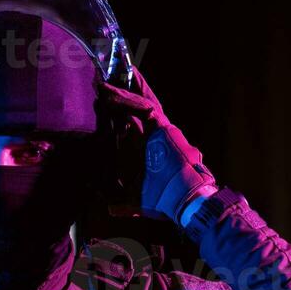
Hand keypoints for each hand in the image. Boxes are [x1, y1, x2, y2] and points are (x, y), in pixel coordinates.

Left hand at [99, 68, 215, 223]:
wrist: (185, 200)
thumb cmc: (164, 201)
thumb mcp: (136, 201)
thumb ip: (123, 203)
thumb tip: (110, 208)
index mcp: (151, 148)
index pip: (136, 124)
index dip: (122, 112)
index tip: (106, 104)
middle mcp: (157, 135)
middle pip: (141, 107)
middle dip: (126, 93)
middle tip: (109, 81)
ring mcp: (162, 130)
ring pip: (142, 102)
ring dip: (123, 92)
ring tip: (105, 83)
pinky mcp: (164, 128)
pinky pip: (145, 108)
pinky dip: (128, 100)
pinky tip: (112, 95)